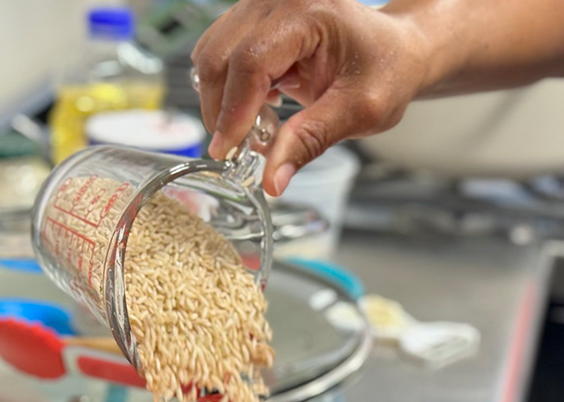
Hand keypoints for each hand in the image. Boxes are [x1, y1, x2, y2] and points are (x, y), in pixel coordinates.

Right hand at [192, 0, 427, 194]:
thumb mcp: (358, 113)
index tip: (228, 151)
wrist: (395, 49)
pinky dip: (226, 90)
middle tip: (240, 148)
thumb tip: (271, 181)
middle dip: (221, 111)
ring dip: (221, 101)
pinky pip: (217, 57)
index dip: (234, 111)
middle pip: (218, 57)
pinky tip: (259, 105)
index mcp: (309, 11)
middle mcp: (277, 0)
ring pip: (209, 57)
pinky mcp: (251, 21)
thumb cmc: (386, 71)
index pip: (250, 60)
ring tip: (257, 124)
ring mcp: (260, 7)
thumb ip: (309, 142)